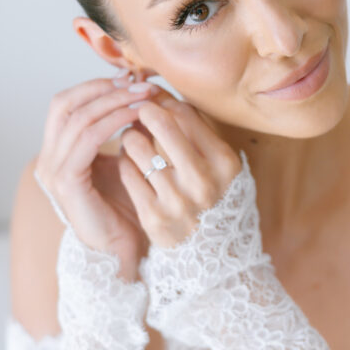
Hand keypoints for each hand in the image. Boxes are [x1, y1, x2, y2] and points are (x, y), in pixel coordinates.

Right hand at [34, 74, 162, 275]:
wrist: (121, 253)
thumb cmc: (125, 211)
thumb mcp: (122, 163)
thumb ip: (120, 134)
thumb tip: (136, 95)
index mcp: (57, 153)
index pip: (67, 104)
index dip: (96, 86)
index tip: (130, 78)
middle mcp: (49, 160)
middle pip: (65, 103)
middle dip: (103, 88)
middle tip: (137, 82)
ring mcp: (54, 171)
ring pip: (78, 117)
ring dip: (113, 101)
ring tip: (142, 96)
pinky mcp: (67, 182)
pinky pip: (87, 139)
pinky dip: (112, 121)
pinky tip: (136, 117)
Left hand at [118, 95, 242, 248]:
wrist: (211, 257)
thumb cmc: (214, 200)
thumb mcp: (220, 166)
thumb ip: (197, 132)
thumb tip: (160, 93)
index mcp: (224, 163)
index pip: (186, 113)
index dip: (164, 100)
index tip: (154, 100)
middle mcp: (202, 181)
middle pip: (163, 123)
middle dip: (145, 111)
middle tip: (138, 112)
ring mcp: (176, 201)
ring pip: (138, 146)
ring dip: (131, 137)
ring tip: (133, 139)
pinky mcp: (153, 217)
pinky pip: (128, 172)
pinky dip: (125, 162)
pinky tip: (131, 163)